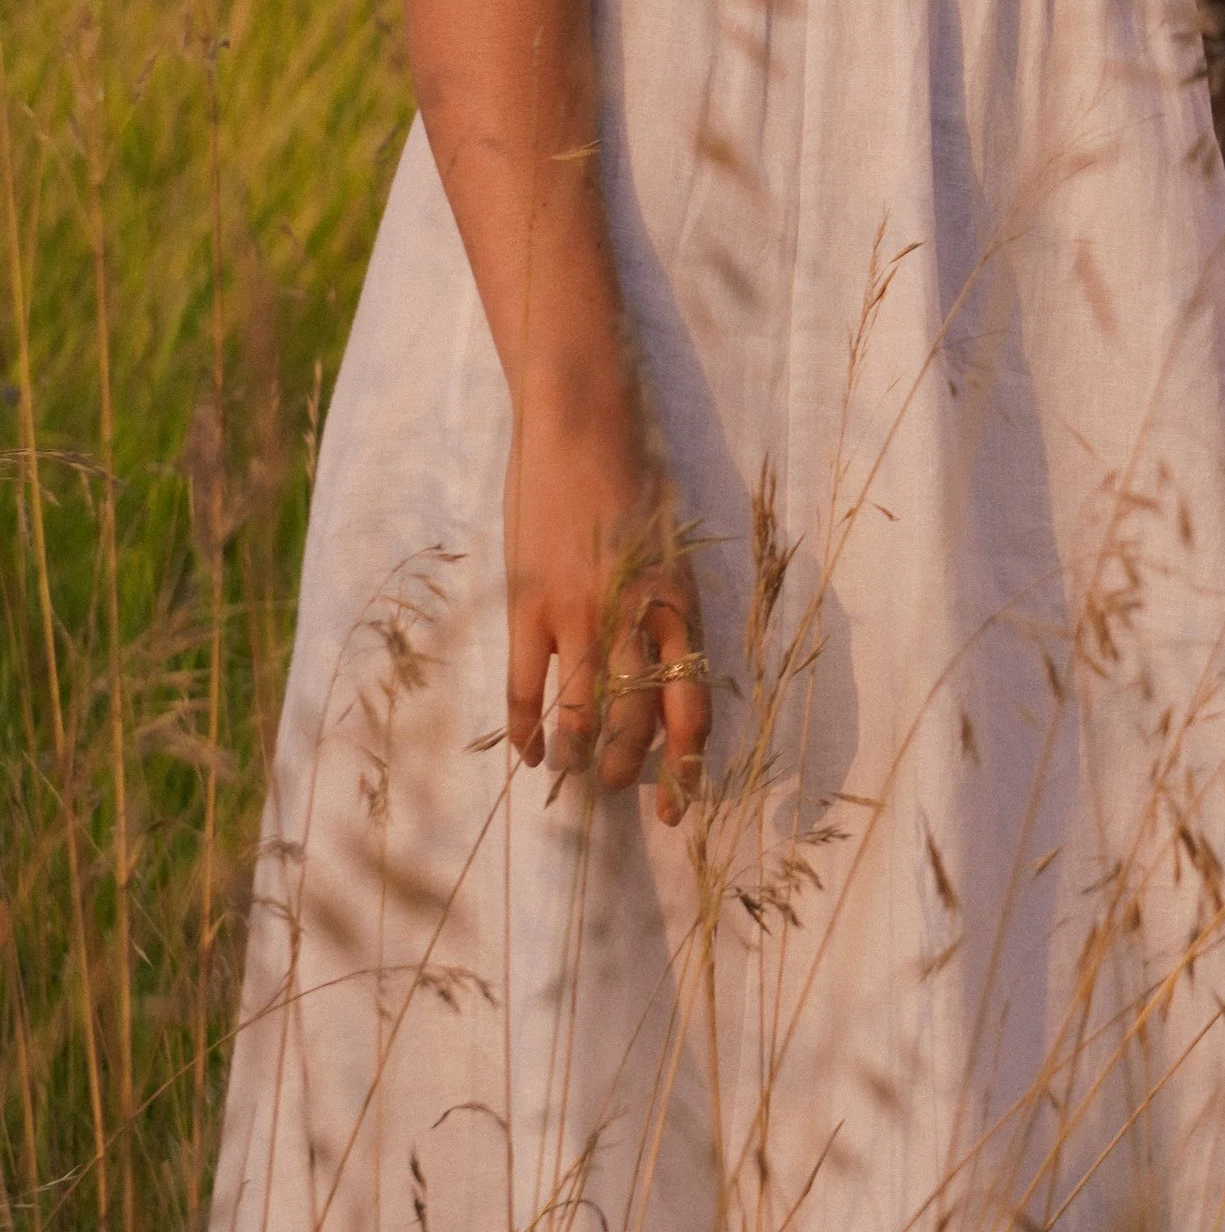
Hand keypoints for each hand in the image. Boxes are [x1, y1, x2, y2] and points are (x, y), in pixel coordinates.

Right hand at [504, 357, 710, 812]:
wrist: (584, 427)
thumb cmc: (636, 483)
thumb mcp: (673, 551)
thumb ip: (669, 612)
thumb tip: (665, 676)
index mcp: (681, 607)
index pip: (691, 708)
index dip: (685, 768)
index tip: (676, 804)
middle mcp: (636, 620)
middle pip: (636, 725)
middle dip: (628, 770)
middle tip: (617, 787)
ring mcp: (579, 613)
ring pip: (582, 716)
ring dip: (579, 756)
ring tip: (573, 770)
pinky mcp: (530, 603)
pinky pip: (526, 687)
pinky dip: (525, 729)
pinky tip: (528, 751)